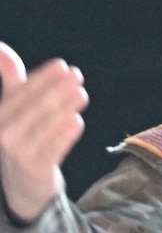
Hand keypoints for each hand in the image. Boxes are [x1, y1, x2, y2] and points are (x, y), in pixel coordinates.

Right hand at [0, 44, 87, 224]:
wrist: (23, 183)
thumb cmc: (22, 137)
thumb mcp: (13, 108)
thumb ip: (12, 80)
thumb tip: (2, 49)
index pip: (21, 93)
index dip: (42, 78)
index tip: (61, 65)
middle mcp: (3, 133)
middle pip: (35, 107)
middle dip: (57, 89)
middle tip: (77, 76)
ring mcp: (18, 152)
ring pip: (47, 125)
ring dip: (66, 107)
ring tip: (81, 94)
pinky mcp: (36, 168)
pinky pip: (54, 147)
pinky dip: (65, 134)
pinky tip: (77, 120)